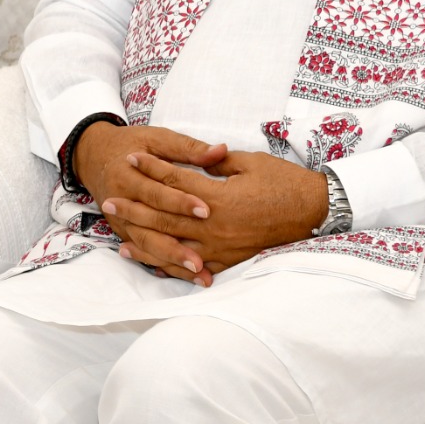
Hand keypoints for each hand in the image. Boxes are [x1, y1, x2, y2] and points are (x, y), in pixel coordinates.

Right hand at [73, 121, 227, 284]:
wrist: (95, 155)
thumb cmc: (132, 145)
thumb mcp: (158, 138)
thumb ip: (189, 148)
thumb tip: (221, 150)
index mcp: (128, 174)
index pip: (156, 192)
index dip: (181, 201)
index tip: (207, 210)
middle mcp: (121, 200)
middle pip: (150, 226)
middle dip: (176, 245)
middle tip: (201, 260)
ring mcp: (121, 220)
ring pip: (146, 244)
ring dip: (171, 260)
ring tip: (198, 272)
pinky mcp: (124, 231)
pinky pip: (144, 251)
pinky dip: (164, 264)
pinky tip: (185, 275)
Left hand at [101, 149, 328, 275]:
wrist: (316, 211)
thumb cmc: (285, 182)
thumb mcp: (250, 163)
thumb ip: (217, 161)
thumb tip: (195, 156)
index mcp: (218, 197)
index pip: (175, 181)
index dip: (151, 168)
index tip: (131, 158)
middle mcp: (215, 225)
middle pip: (165, 217)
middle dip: (134, 209)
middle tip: (108, 202)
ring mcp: (222, 247)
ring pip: (175, 246)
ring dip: (145, 243)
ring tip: (120, 242)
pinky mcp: (231, 259)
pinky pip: (196, 267)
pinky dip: (172, 266)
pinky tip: (155, 265)